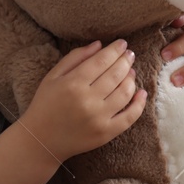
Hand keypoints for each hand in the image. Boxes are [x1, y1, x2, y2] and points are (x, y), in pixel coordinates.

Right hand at [17, 39, 146, 159]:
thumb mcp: (53, 76)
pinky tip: (141, 93)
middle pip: (116, 74)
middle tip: (130, 54)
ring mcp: (99, 118)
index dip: (115, 50)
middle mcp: (87, 100)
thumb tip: (99, 44)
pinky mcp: (106, 133)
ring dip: (131, 79)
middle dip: (125, 61)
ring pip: (125, 93)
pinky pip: (129, 117)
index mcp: (73, 84)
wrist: (41, 140)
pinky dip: (139, 104)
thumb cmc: (45, 104)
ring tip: (131, 71)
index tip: (122, 43)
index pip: (102, 61)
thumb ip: (75, 58)